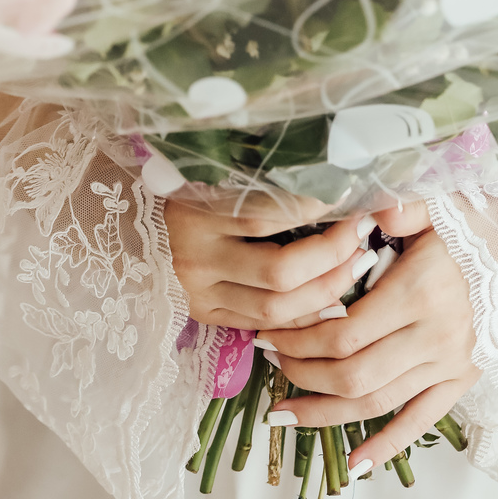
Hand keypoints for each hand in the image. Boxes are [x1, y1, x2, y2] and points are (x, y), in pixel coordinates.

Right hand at [165, 193, 376, 330]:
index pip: (266, 217)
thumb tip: (331, 175)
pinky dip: (303, 315)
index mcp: (197, 213)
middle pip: (279, 274)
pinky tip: (332, 296)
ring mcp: (199, 294)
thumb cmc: (190, 186)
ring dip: (327, 290)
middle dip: (331, 258)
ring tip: (357, 263)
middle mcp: (196, 260)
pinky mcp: (206, 315)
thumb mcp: (218, 172)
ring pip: (275, 310)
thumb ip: (266, 179)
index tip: (349, 198)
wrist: (135, 223)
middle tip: (362, 234)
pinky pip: (264, 325)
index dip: (315, 210)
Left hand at [254, 200, 479, 472]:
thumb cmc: (469, 226)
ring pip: (377, 403)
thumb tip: (369, 213)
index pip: (343, 333)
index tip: (269, 333)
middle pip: (353, 374)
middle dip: (303, 373)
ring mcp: (449, 364)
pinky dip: (387, 446)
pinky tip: (355, 464)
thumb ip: (399, 208)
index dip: (299, 340)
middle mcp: (435, 335)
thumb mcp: (433, 206)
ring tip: (286, 412)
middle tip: (271, 362)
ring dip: (326, 412)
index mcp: (420, 291)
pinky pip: (420, 421)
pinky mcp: (461, 381)